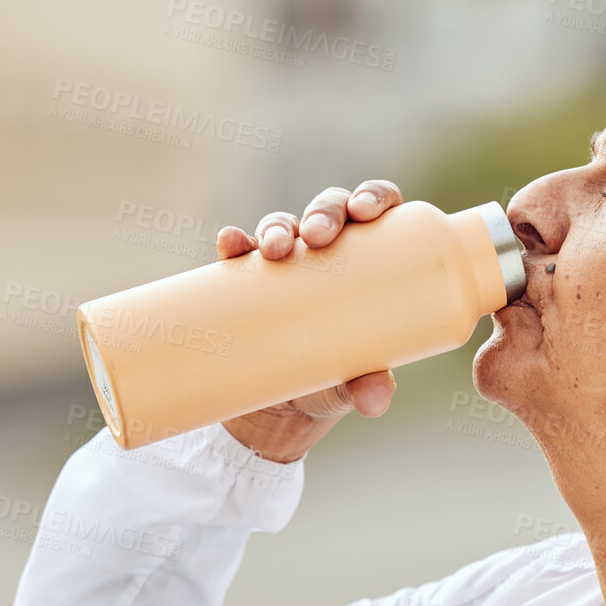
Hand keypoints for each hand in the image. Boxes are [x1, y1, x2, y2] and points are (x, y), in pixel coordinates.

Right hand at [217, 180, 403, 461]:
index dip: (373, 195)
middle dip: (322, 212)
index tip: (366, 210)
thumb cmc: (334, 381)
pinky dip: (233, 243)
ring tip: (273, 249)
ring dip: (276, 227)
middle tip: (317, 237)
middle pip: (327, 209)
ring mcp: (284, 264)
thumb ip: (370, 385)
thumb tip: (375, 400)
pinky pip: (237, 254)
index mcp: (367, 259)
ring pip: (281, 226)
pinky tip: (230, 243)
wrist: (281, 410)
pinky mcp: (246, 283)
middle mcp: (326, 252)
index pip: (375, 211)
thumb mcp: (354, 382)